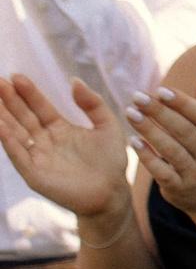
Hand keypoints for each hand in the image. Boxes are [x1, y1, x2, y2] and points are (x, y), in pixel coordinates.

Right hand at [0, 75, 126, 218]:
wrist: (112, 192)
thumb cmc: (111, 161)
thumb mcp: (107, 126)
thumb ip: (92, 103)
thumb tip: (74, 80)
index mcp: (60, 128)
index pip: (39, 106)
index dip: (28, 92)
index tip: (16, 76)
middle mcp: (45, 141)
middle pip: (23, 116)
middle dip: (9, 99)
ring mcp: (38, 157)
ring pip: (15, 132)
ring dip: (3, 116)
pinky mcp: (34, 174)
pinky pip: (18, 155)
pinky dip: (8, 141)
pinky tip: (1, 126)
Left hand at [125, 78, 195, 224]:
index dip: (183, 102)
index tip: (160, 90)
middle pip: (185, 130)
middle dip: (160, 112)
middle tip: (137, 96)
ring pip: (171, 150)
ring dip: (149, 130)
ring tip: (130, 113)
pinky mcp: (180, 188)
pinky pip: (162, 171)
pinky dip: (147, 157)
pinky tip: (133, 141)